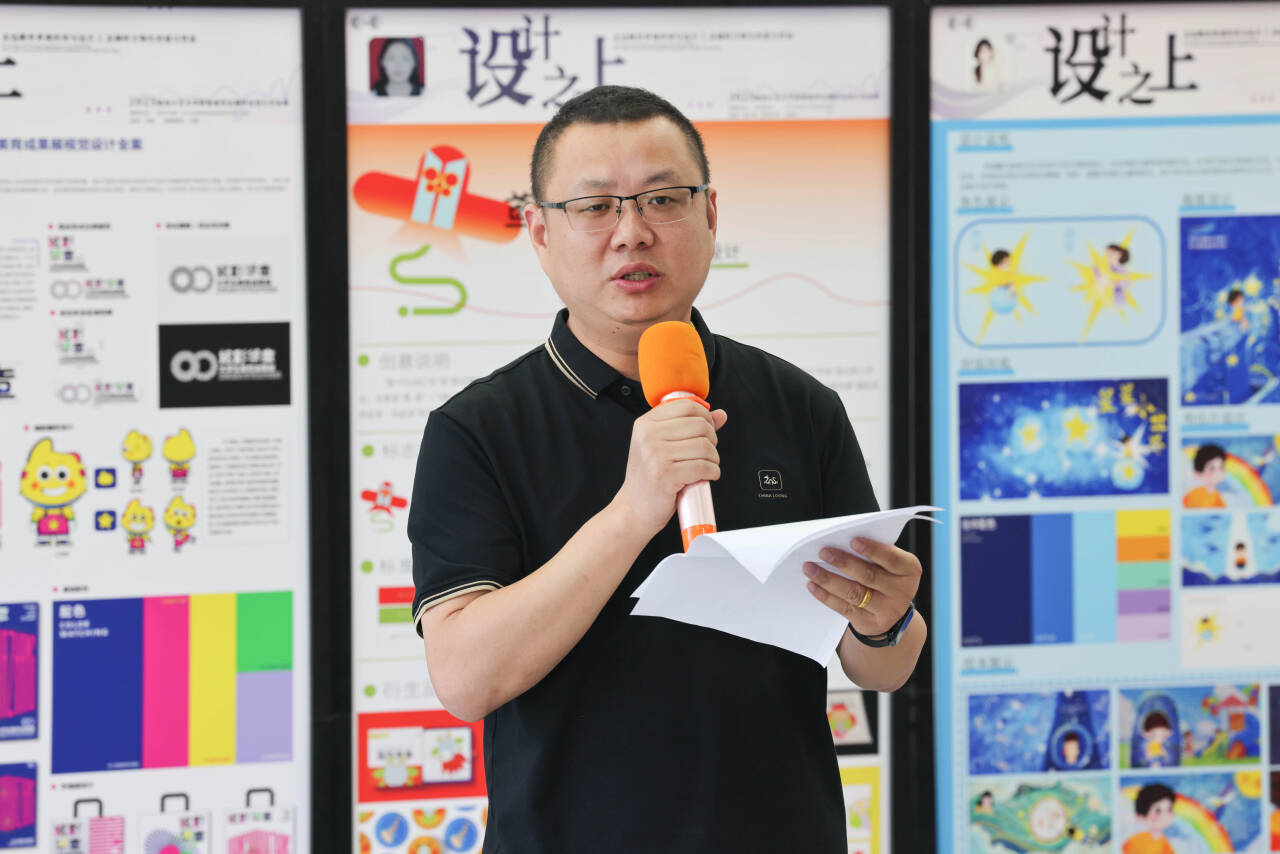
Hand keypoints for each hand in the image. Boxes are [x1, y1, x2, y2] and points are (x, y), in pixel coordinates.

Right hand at [614, 399, 727, 537]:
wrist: (633, 509)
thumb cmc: (649, 478)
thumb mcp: (663, 446)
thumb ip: (690, 427)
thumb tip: (720, 414)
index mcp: (646, 424)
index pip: (687, 405)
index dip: (705, 417)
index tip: (706, 431)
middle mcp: (648, 436)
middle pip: (700, 425)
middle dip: (712, 440)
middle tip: (706, 453)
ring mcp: (656, 455)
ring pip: (704, 446)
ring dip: (713, 458)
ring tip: (705, 466)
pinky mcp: (666, 475)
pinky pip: (703, 467)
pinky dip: (712, 472)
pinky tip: (706, 476)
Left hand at [802, 537, 920, 635]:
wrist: (891, 611)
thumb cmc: (885, 576)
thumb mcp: (889, 563)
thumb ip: (874, 554)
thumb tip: (840, 542)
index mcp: (909, 570)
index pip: (892, 559)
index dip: (873, 550)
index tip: (853, 541)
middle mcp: (902, 591)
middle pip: (869, 576)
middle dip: (844, 563)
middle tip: (824, 552)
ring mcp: (887, 610)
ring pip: (854, 593)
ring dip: (828, 579)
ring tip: (810, 568)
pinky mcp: (870, 623)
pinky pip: (844, 608)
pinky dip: (826, 596)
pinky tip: (813, 585)